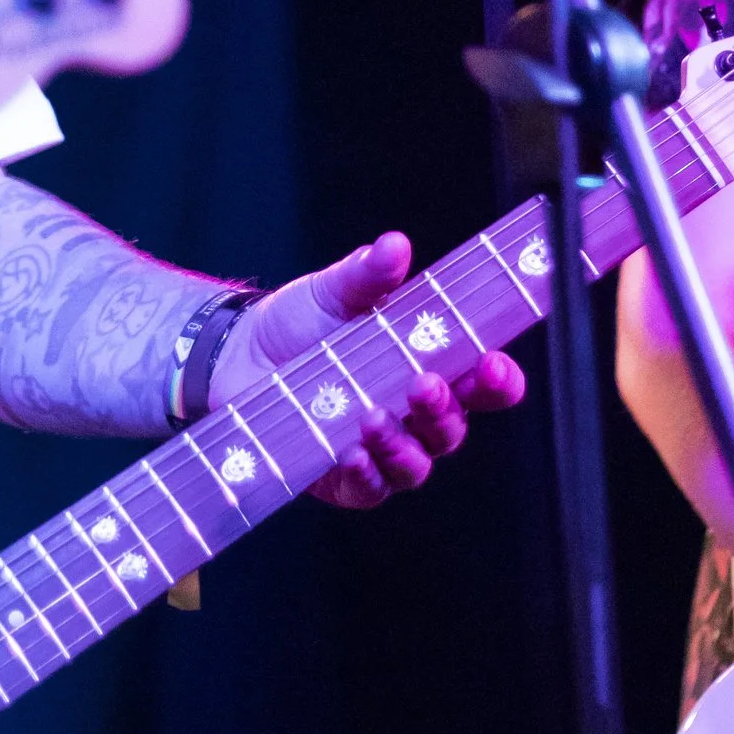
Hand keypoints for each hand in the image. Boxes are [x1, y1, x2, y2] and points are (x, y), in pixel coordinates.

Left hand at [212, 234, 525, 506]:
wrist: (236, 355)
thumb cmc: (299, 323)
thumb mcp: (334, 292)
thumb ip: (368, 274)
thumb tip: (395, 244)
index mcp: (427, 366)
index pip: (480, 382)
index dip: (497, 378)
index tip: (493, 362)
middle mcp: (412, 415)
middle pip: (452, 427)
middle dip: (446, 409)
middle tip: (424, 384)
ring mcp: (380, 450)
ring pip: (415, 464)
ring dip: (403, 445)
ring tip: (374, 416)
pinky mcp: (342, 479)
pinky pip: (368, 489)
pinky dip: (365, 474)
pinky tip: (351, 454)